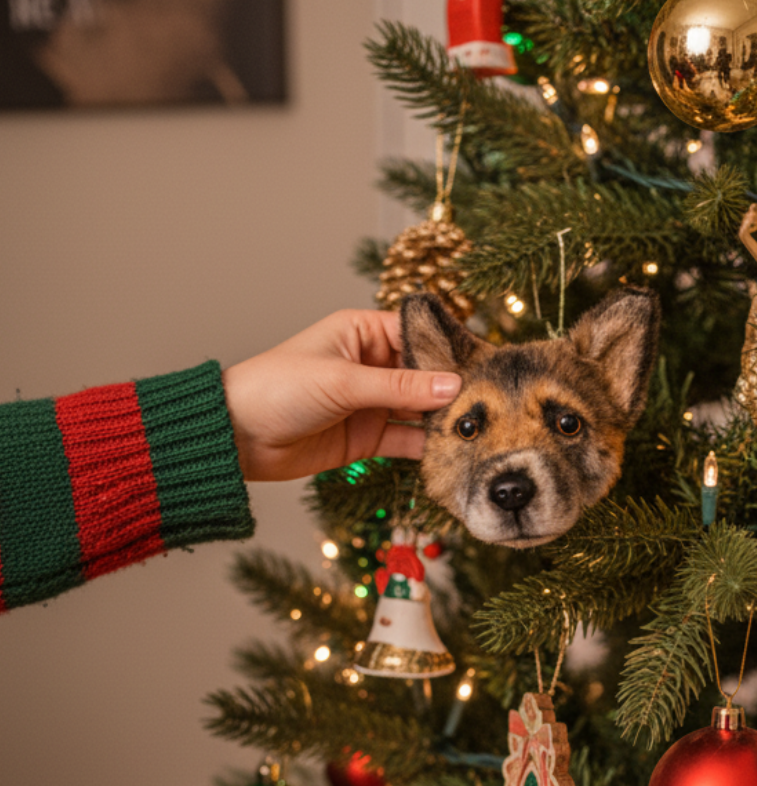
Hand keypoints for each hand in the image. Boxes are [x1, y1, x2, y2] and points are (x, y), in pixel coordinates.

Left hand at [222, 309, 461, 481]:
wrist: (235, 437)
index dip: (450, 347)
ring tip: (480, 428)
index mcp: (362, 333)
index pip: (418, 333)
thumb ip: (400, 386)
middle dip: (454, 387)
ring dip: (444, 419)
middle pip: (425, 374)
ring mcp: (371, 403)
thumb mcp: (343, 382)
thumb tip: (453, 385)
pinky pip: (406, 440)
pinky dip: (428, 447)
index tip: (485, 361)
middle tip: (492, 400)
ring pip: (420, 409)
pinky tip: (452, 451)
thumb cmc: (278, 389)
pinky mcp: (368, 438)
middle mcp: (372, 365)